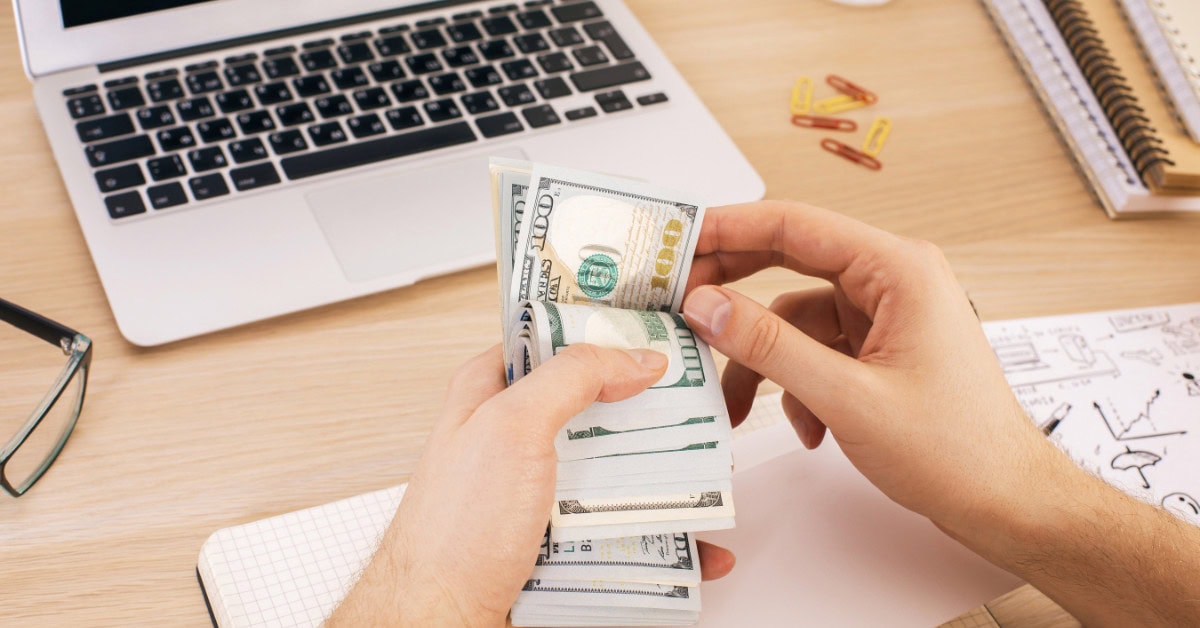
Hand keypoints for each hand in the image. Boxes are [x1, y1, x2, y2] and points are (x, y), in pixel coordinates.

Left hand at [330, 344, 734, 626]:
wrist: (441, 623)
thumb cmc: (453, 532)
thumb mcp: (511, 427)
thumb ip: (571, 377)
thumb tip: (633, 356)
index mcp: (489, 394)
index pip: (552, 340)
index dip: (602, 332)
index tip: (656, 333)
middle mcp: (513, 440)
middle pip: (597, 409)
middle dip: (649, 412)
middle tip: (699, 409)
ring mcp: (537, 493)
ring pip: (615, 474)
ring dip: (665, 481)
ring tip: (710, 480)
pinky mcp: (557, 542)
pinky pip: (620, 533)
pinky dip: (663, 542)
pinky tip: (696, 546)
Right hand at [680, 200, 1062, 538]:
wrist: (1006, 500)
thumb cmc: (958, 450)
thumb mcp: (847, 397)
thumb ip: (770, 346)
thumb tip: (709, 305)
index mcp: (898, 268)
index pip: (794, 225)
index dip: (728, 228)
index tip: (679, 241)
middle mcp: (894, 280)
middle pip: (790, 263)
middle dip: (735, 292)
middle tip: (681, 304)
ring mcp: (887, 315)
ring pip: (796, 318)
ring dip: (765, 361)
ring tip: (736, 403)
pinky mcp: (880, 349)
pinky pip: (816, 350)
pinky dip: (797, 385)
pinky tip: (807, 426)